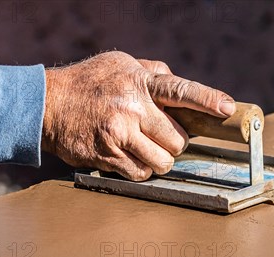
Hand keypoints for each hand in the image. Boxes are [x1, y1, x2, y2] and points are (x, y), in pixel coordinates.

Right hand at [41, 51, 235, 180]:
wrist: (46, 105)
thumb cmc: (88, 83)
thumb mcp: (119, 64)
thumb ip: (152, 73)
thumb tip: (177, 80)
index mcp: (139, 82)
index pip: (181, 90)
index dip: (207, 100)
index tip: (227, 108)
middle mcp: (132, 108)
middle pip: (178, 141)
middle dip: (174, 143)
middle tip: (159, 136)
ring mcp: (120, 135)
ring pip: (162, 163)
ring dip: (158, 159)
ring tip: (143, 147)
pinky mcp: (108, 157)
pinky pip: (141, 174)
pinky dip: (140, 170)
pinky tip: (127, 156)